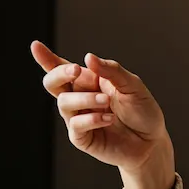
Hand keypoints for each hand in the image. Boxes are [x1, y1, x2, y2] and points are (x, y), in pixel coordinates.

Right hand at [31, 41, 174, 188]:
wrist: (152, 142)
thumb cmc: (142, 111)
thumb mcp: (132, 85)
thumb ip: (111, 71)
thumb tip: (88, 57)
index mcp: (90, 81)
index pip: (63, 68)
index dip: (47, 58)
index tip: (36, 46)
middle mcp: (80, 98)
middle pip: (53, 83)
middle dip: (60, 73)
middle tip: (76, 70)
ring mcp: (79, 118)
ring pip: (64, 103)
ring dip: (85, 99)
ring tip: (107, 103)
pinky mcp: (82, 138)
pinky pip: (75, 125)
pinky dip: (91, 119)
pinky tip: (108, 118)